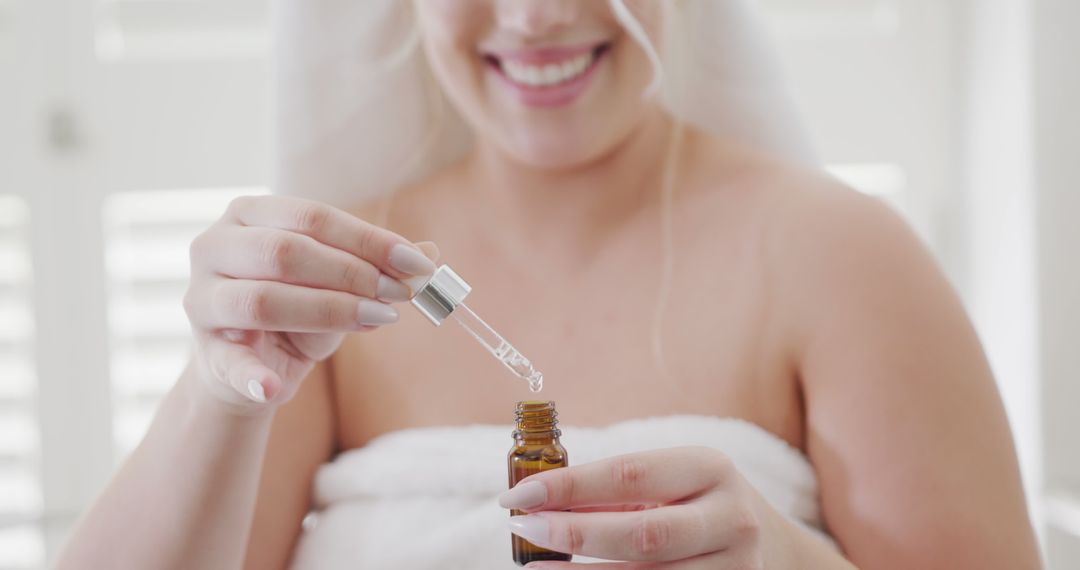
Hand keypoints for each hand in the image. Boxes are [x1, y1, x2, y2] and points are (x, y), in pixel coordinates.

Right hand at [182, 195, 436, 411]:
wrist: (253, 364)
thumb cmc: (299, 308)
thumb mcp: (341, 283)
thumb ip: (378, 265)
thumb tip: (430, 253)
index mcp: (250, 214)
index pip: (313, 217)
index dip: (369, 240)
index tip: (417, 264)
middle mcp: (214, 246)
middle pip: (286, 253)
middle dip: (353, 273)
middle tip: (401, 294)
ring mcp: (201, 297)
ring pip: (263, 300)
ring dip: (328, 312)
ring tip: (379, 320)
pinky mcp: (204, 350)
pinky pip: (229, 363)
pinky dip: (253, 377)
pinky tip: (275, 388)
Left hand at [499, 447, 798, 568]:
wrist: (775, 549)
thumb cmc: (698, 506)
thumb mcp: (671, 483)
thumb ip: (616, 491)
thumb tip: (538, 501)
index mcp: (710, 467)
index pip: (629, 474)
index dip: (568, 487)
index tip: (517, 496)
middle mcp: (731, 518)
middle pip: (643, 534)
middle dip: (573, 534)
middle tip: (523, 529)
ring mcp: (737, 568)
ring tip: (537, 567)